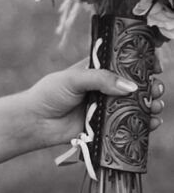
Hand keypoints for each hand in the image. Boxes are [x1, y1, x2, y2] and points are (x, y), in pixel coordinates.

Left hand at [21, 60, 164, 150]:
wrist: (36, 122)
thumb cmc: (50, 93)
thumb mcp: (73, 79)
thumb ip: (100, 79)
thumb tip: (130, 86)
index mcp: (97, 71)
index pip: (123, 64)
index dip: (141, 64)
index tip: (155, 65)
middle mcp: (105, 89)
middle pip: (135, 86)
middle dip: (150, 86)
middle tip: (156, 88)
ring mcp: (107, 108)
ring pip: (136, 106)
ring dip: (150, 105)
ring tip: (156, 105)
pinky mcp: (107, 128)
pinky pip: (129, 126)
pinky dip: (144, 125)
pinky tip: (153, 123)